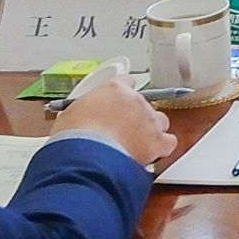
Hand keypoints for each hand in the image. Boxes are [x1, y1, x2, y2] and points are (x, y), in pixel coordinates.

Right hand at [52, 61, 172, 157]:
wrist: (87, 157)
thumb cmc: (73, 137)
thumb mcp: (70, 116)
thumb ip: (83, 112)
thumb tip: (79, 119)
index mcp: (114, 89)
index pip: (127, 81)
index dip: (123, 94)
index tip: (119, 103)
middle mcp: (136, 100)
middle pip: (144, 104)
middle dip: (136, 116)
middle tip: (123, 130)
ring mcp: (149, 120)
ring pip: (160, 121)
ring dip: (151, 131)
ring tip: (137, 144)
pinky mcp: (157, 141)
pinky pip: (168, 142)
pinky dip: (161, 149)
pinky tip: (151, 155)